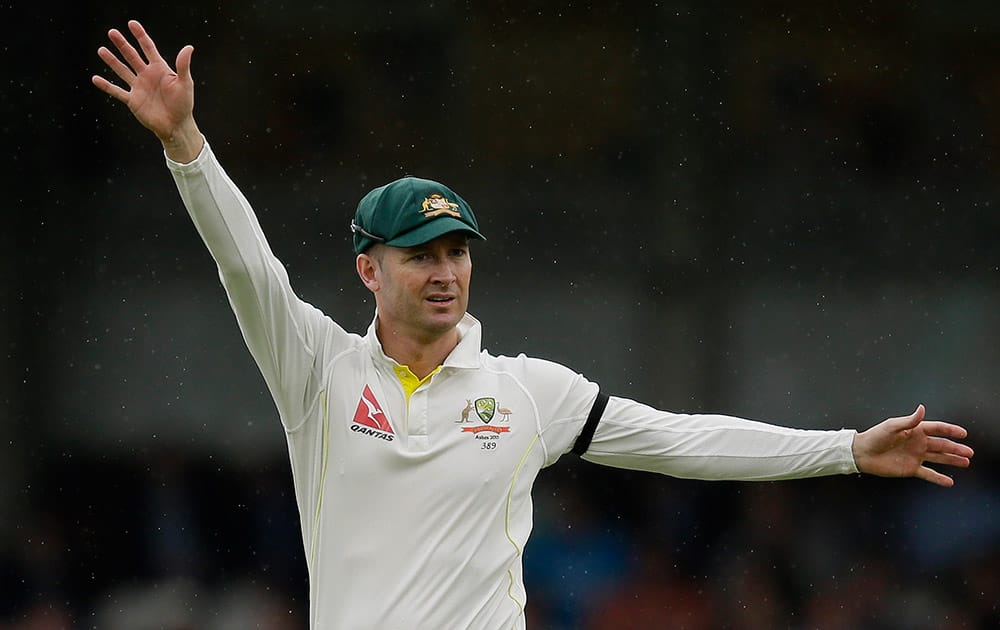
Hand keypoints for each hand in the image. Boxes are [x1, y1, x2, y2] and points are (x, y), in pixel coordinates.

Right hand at [92, 20, 202, 161]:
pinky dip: (106, 86)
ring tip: (101, 50)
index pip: (148, 48)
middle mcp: (147, 75)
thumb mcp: (185, 83)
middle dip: (122, 44)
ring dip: (112, 61)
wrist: (176, 125)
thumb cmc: (183, 104)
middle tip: (112, 32)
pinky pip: (117, 91)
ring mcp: (138, 87)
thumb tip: (189, 47)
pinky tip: (95, 79)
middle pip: (132, 56)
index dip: (140, 36)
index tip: (132, 24)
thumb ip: (183, 66)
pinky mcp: (133, 100)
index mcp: (160, 69)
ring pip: (122, 70)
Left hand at [852, 404, 973, 486]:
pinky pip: (928, 474)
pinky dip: (939, 478)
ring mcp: (915, 456)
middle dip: (956, 448)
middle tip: (970, 452)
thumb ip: (909, 420)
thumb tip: (922, 408)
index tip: (963, 433)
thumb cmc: (875, 436)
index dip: (950, 430)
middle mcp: (918, 443)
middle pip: (941, 445)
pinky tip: (949, 482)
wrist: (862, 453)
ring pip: (939, 458)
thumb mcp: (892, 426)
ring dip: (952, 460)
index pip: (937, 429)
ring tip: (966, 462)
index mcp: (914, 430)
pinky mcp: (911, 468)